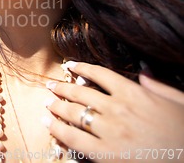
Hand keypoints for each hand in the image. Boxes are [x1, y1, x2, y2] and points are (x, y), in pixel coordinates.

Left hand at [43, 61, 183, 161]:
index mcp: (134, 93)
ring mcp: (109, 131)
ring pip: (73, 113)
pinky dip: (58, 129)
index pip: (101, 74)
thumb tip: (142, 69)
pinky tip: (48, 124)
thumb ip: (157, 85)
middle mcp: (117, 109)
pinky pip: (73, 139)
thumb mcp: (177, 101)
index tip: (69, 65)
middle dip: (62, 88)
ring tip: (47, 103)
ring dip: (56, 106)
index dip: (81, 67)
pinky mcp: (105, 153)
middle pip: (81, 92)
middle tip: (51, 86)